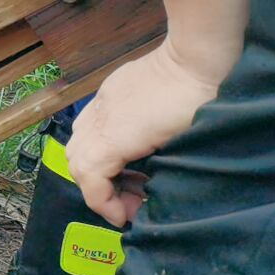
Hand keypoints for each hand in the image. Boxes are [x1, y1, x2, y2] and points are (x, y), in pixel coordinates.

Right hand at [66, 42, 224, 224]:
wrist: (197, 56)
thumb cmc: (198, 103)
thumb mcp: (181, 147)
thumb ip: (156, 171)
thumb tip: (149, 188)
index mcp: (114, 137)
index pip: (89, 178)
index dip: (103, 205)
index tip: (125, 218)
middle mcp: (98, 119)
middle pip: (76, 163)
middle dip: (97, 190)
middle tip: (128, 203)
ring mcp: (101, 102)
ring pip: (77, 143)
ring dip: (96, 168)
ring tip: (128, 178)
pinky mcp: (109, 91)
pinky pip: (89, 124)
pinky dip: (99, 146)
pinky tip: (127, 150)